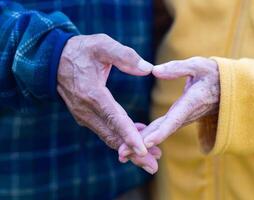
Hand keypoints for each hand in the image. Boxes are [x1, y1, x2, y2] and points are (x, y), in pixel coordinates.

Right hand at [57, 34, 152, 155]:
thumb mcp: (101, 44)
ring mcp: (84, 115)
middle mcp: (87, 110)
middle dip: (133, 153)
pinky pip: (105, 131)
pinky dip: (120, 138)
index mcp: (92, 93)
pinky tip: (136, 139)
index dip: (129, 135)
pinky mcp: (85, 116)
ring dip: (128, 149)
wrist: (54, 59)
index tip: (143, 150)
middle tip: (153, 165)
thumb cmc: (80, 50)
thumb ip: (124, 55)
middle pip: (113, 136)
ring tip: (149, 160)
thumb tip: (147, 69)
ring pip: (109, 137)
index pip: (114, 118)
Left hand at [118, 57, 219, 172]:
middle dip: (142, 143)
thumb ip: (178, 68)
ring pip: (160, 132)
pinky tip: (133, 141)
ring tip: (121, 153)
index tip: (145, 143)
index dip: (160, 131)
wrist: (225, 89)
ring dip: (141, 143)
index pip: (174, 119)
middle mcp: (185, 115)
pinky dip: (147, 136)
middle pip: (162, 131)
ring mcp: (181, 119)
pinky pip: (161, 129)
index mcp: (191, 102)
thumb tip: (154, 71)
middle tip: (122, 154)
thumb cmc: (212, 74)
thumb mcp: (198, 66)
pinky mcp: (177, 119)